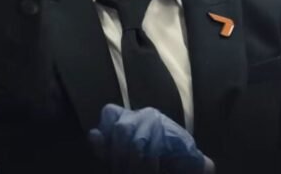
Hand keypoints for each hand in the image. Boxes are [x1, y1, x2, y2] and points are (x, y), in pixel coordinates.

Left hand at [89, 104, 204, 173]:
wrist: (188, 168)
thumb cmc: (154, 163)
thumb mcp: (124, 158)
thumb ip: (108, 149)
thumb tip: (92, 134)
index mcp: (130, 117)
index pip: (109, 113)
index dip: (106, 135)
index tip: (108, 158)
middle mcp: (143, 114)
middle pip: (120, 129)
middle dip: (119, 157)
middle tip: (124, 173)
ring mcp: (158, 122)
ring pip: (135, 140)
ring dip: (133, 164)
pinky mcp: (171, 133)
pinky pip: (153, 148)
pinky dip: (149, 164)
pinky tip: (153, 171)